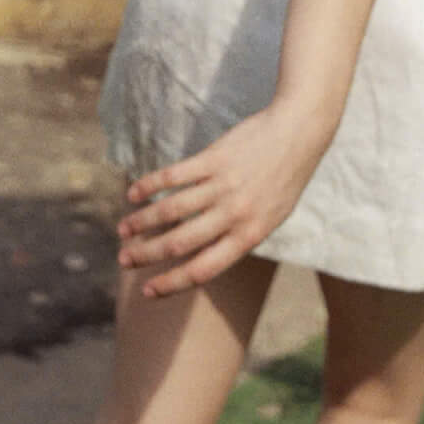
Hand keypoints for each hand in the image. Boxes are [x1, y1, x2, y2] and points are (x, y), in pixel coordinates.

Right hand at [117, 104, 328, 297]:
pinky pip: (174, 176)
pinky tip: (133, 194)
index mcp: (250, 235)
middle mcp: (235, 213)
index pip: (203, 270)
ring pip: (171, 210)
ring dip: (141, 223)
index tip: (147, 290)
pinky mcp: (214, 158)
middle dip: (146, 255)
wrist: (300, 132)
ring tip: (123, 230)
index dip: (171, 284)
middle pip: (180, 243)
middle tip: (124, 260)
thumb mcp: (271, 218)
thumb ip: (239, 238)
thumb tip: (201, 256)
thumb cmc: (284, 180)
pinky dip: (149, 187)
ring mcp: (223, 185)